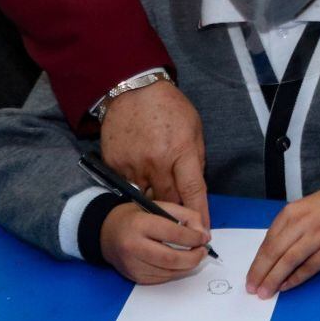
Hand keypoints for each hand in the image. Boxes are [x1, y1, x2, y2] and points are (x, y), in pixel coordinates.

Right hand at [99, 81, 209, 229]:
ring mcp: (133, 164)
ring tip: (159, 204)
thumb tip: (194, 188)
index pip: (194, 190)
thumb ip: (195, 159)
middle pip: (169, 200)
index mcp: (181, 151)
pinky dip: (136, 188)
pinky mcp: (116, 164)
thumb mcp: (194, 129)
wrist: (133, 90)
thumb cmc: (169, 108)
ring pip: (146, 197)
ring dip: (155, 203)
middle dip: (177, 213)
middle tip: (183, 224)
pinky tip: (140, 181)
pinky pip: (127, 186)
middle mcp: (156, 161)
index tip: (204, 230)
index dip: (200, 213)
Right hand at [99, 200, 210, 284]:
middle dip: (193, 257)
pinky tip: (179, 263)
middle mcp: (133, 247)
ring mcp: (132, 265)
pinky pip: (162, 279)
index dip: (193, 238)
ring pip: (168, 272)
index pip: (172, 234)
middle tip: (203, 251)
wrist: (107, 232)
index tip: (204, 238)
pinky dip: (175, 272)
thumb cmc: (136, 216)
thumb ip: (186, 216)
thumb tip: (204, 235)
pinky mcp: (134, 277)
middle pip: (171, 259)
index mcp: (139, 224)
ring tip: (194, 256)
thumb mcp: (160, 206)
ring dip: (187, 266)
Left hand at [246, 179, 319, 297]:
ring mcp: (318, 236)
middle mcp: (302, 223)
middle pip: (275, 253)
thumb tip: (271, 255)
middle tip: (252, 289)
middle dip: (261, 273)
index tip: (250, 277)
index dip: (257, 262)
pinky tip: (287, 286)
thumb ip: (288, 227)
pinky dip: (296, 279)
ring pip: (289, 261)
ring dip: (275, 279)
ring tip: (265, 292)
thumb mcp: (304, 208)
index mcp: (292, 212)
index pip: (268, 242)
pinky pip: (309, 267)